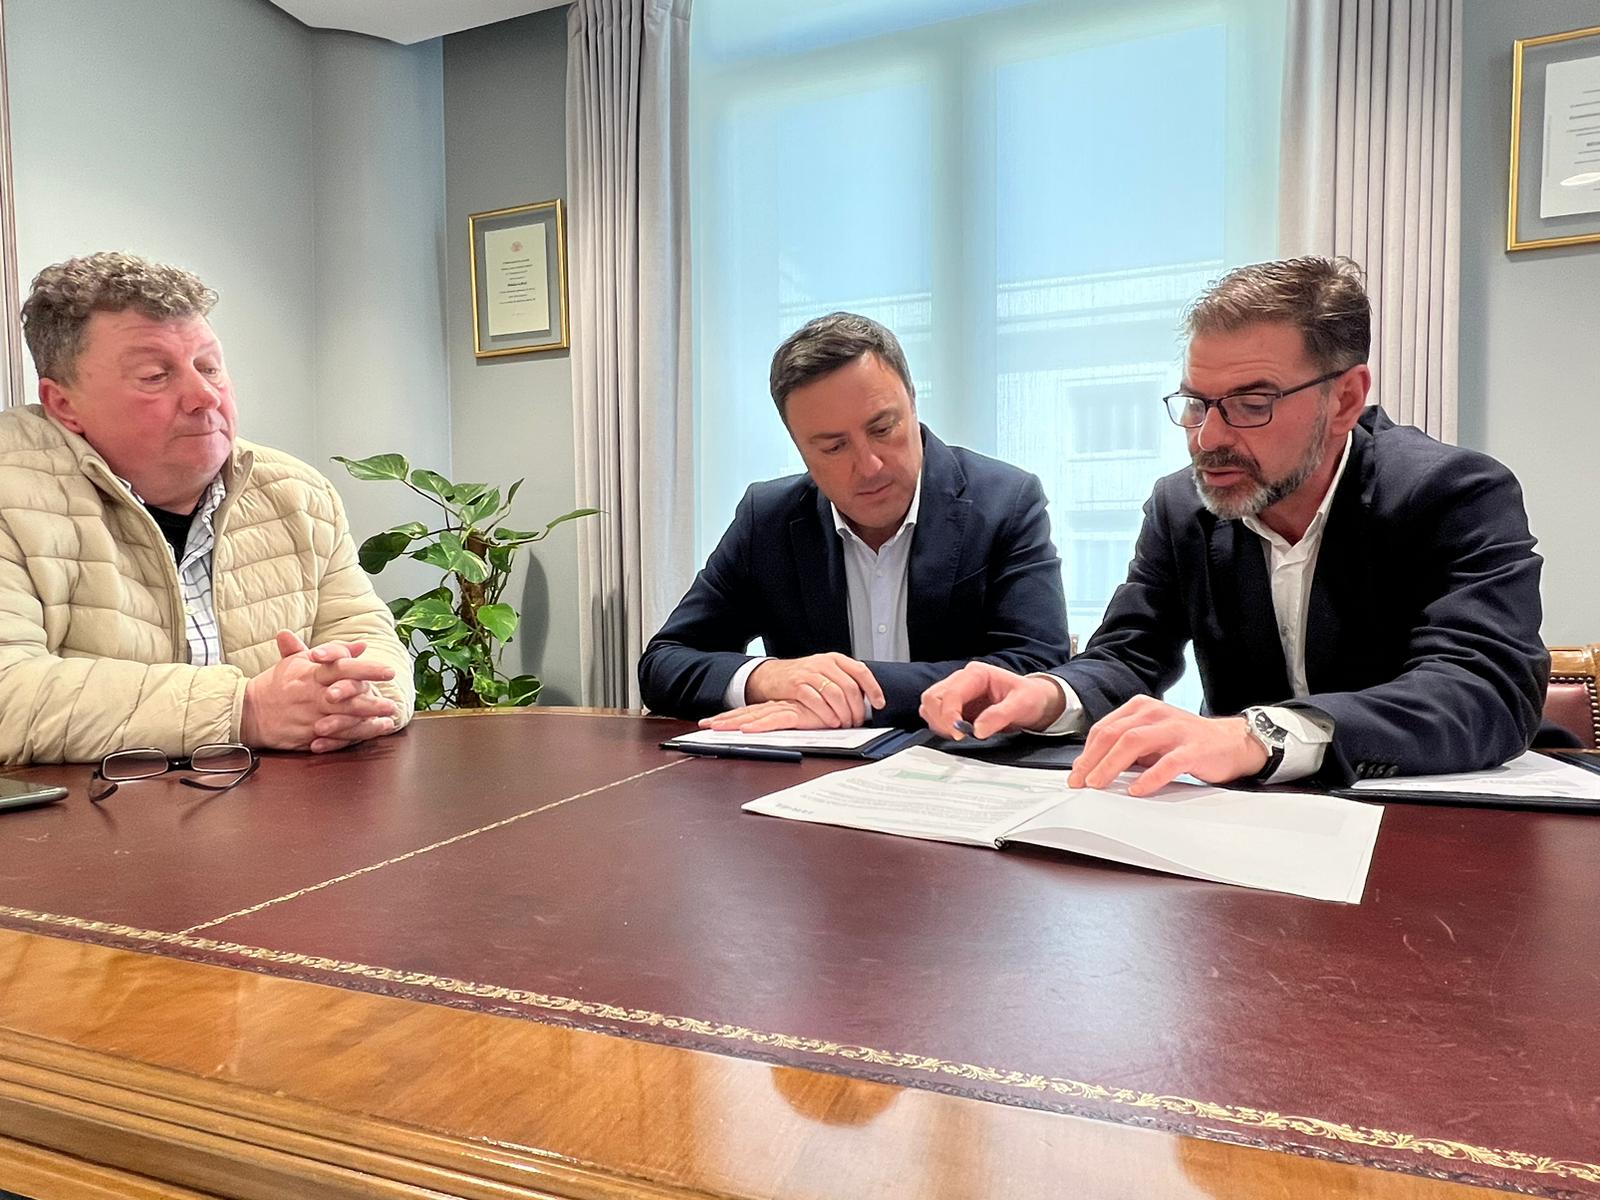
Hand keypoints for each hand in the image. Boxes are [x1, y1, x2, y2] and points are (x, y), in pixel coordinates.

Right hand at [241, 631, 401, 753]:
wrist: (248, 710)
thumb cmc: (278, 683)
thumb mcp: (300, 661)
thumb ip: (334, 652)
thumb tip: (362, 645)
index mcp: (311, 673)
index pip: (342, 668)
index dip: (366, 669)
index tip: (388, 671)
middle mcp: (311, 694)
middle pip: (345, 696)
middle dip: (370, 700)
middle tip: (392, 702)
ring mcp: (309, 716)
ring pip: (342, 718)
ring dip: (366, 719)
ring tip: (387, 718)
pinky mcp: (306, 734)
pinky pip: (332, 736)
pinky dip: (352, 736)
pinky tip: (370, 732)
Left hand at [699, 700, 830, 732]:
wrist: (848, 701)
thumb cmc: (828, 710)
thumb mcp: (805, 717)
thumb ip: (791, 720)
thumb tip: (779, 726)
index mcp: (778, 706)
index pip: (749, 712)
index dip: (730, 717)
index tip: (710, 723)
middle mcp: (778, 706)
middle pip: (746, 713)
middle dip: (725, 720)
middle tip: (704, 726)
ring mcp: (786, 709)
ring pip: (755, 716)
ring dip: (734, 723)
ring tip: (715, 728)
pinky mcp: (798, 714)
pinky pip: (775, 720)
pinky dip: (760, 726)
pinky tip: (746, 730)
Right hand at [746, 653, 883, 728]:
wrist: (771, 676)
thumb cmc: (801, 677)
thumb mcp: (825, 671)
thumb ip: (843, 680)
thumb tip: (867, 698)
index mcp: (835, 659)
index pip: (861, 671)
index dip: (873, 688)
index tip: (879, 703)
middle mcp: (823, 663)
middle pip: (849, 687)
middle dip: (857, 708)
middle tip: (858, 721)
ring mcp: (809, 673)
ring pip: (835, 694)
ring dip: (844, 713)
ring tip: (845, 723)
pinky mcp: (796, 685)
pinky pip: (816, 701)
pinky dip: (827, 714)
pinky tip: (831, 722)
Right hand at [919, 662, 1065, 738]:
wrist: (1036, 701)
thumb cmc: (1030, 697)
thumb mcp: (1023, 704)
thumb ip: (1000, 715)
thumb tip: (977, 730)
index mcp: (976, 674)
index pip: (950, 693)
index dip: (949, 715)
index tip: (959, 734)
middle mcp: (961, 680)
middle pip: (931, 697)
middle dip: (939, 719)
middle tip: (957, 736)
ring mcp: (956, 693)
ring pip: (929, 706)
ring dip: (938, 723)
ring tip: (960, 734)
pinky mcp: (955, 707)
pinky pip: (936, 716)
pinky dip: (941, 726)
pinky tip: (959, 733)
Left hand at [1067, 696, 1266, 796]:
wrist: (1231, 742)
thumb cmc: (1186, 742)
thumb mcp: (1151, 739)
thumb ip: (1125, 747)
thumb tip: (1092, 767)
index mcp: (1141, 708)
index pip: (1104, 728)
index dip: (1087, 752)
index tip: (1076, 774)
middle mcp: (1155, 713)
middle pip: (1114, 734)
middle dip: (1092, 759)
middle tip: (1080, 782)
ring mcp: (1175, 728)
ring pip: (1133, 742)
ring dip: (1111, 765)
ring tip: (1098, 785)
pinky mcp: (1193, 747)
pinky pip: (1167, 762)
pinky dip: (1149, 777)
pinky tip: (1136, 790)